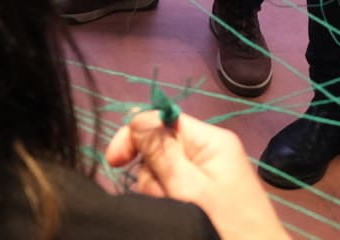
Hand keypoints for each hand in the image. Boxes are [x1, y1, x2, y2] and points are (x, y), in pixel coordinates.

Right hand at [104, 111, 287, 239]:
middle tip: (162, 197)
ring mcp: (207, 173)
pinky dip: (168, 199)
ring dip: (158, 190)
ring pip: (162, 169)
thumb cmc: (226, 223)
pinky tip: (176, 211)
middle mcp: (207, 150)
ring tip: (175, 209)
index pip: (160, 118)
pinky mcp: (206, 193)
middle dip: (151, 172)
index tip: (114, 162)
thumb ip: (161, 150)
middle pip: (158, 146)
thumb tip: (137, 117)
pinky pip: (174, 186)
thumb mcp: (189, 186)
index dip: (134, 135)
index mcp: (209, 139)